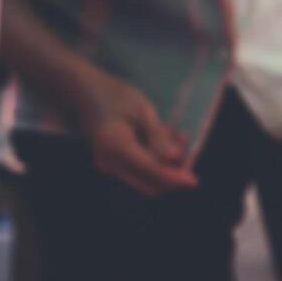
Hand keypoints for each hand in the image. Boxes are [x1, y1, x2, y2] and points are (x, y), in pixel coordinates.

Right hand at [72, 71, 197, 195]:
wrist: (86, 94)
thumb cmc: (116, 96)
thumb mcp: (142, 109)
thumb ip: (158, 136)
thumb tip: (175, 159)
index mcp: (116, 146)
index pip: (151, 172)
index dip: (175, 179)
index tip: (195, 181)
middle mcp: (110, 163)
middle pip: (150, 186)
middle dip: (174, 175)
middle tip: (187, 149)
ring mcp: (110, 167)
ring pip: (147, 181)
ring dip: (168, 165)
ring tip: (176, 135)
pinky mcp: (114, 165)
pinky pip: (140, 172)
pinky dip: (157, 161)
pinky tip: (165, 138)